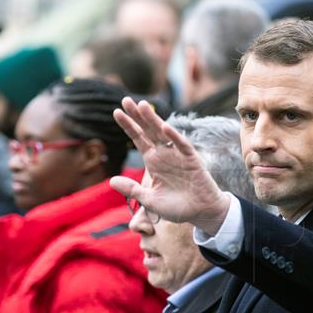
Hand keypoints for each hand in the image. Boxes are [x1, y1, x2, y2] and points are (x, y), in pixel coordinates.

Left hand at [110, 97, 230, 234]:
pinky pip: (182, 145)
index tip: (116, 112)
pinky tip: (164, 127)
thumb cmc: (176, 207)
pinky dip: (174, 136)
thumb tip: (111, 180)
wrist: (200, 213)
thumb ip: (132, 190)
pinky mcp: (192, 159)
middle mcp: (164, 154)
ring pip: (163, 133)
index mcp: (153, 161)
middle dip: (137, 116)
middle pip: (148, 130)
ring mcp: (178, 155)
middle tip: (125, 100)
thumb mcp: (150, 200)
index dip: (128, 126)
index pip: (138, 139)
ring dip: (153, 120)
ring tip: (142, 105)